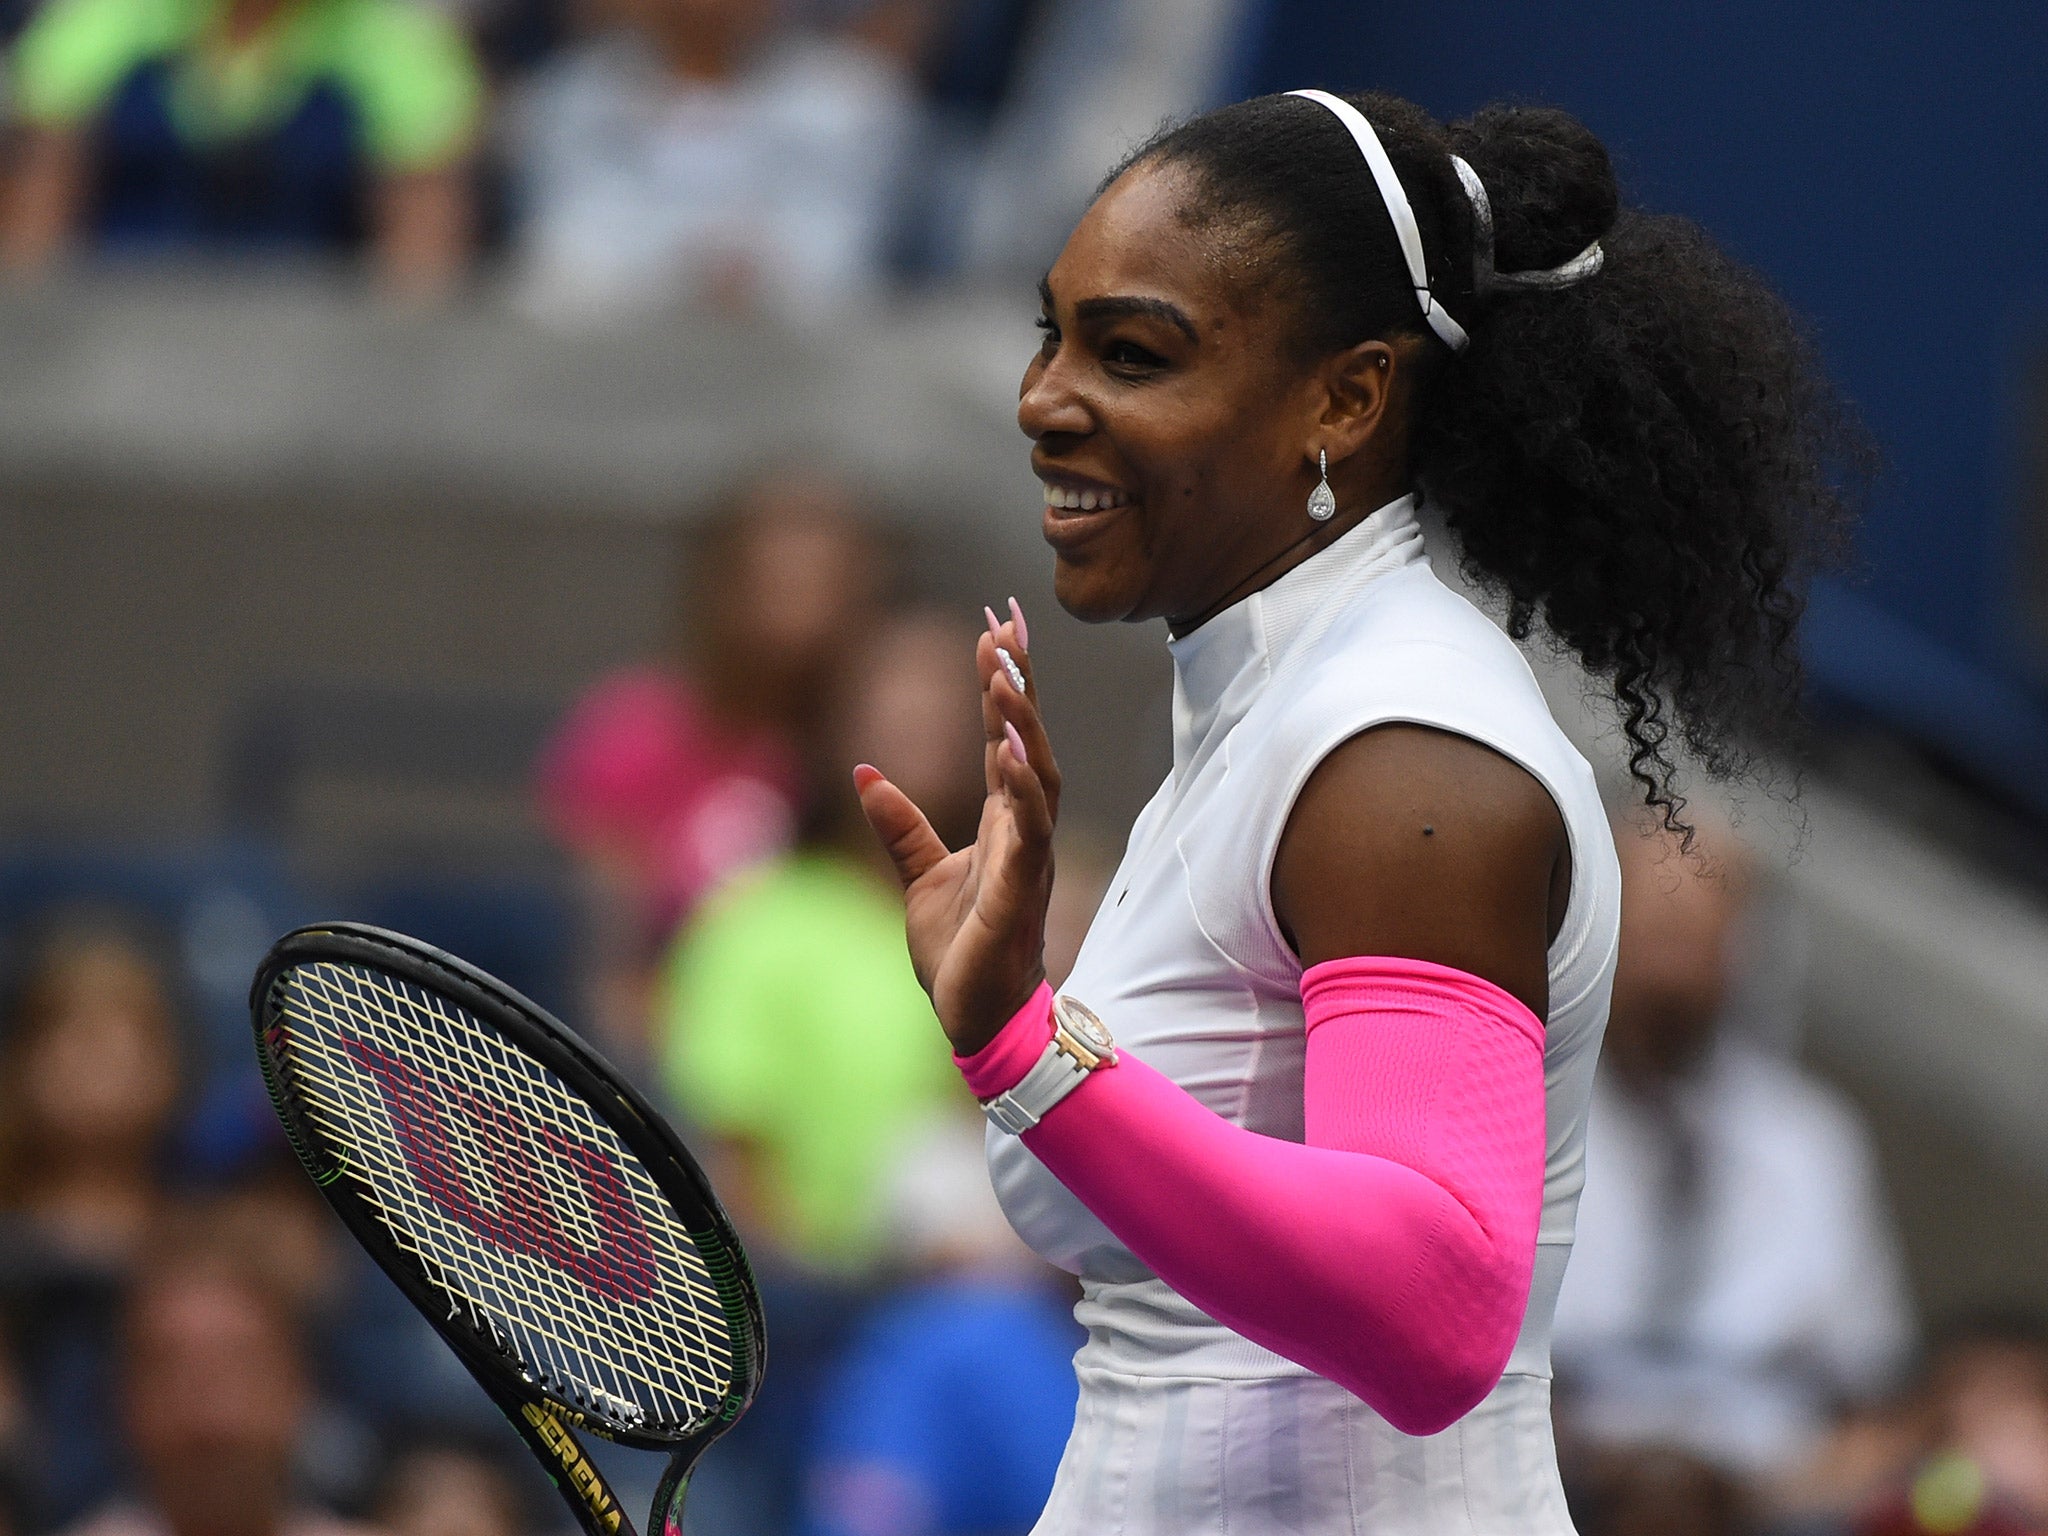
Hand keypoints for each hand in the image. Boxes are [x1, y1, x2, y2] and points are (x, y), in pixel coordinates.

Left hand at [855, 601, 1062, 1054]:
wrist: (977, 1021)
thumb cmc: (961, 953)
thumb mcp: (918, 876)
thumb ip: (899, 825)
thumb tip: (865, 769)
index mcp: (1003, 823)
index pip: (1001, 738)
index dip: (1000, 683)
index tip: (994, 628)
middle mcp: (1023, 831)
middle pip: (1026, 741)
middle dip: (1018, 683)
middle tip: (1004, 625)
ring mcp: (1027, 859)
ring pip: (1035, 777)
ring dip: (1020, 724)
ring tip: (1005, 673)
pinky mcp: (1019, 893)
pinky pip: (1028, 831)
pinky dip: (1019, 787)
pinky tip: (1006, 748)